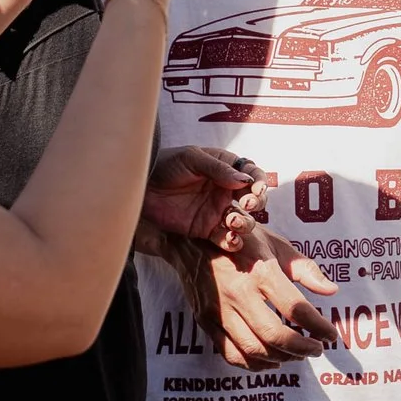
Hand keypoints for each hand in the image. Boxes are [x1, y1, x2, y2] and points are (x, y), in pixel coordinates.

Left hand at [142, 147, 268, 252]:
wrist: (141, 187)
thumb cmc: (165, 165)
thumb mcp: (191, 159)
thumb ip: (218, 168)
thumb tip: (245, 179)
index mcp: (225, 168)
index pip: (252, 175)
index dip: (259, 182)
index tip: (256, 189)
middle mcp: (225, 191)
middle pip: (253, 199)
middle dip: (256, 203)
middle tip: (247, 205)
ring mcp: (216, 211)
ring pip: (243, 221)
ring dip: (245, 223)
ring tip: (232, 221)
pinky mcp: (206, 230)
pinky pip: (226, 238)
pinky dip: (232, 241)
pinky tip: (229, 239)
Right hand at [163, 222, 340, 368]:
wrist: (191, 239)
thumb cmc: (240, 240)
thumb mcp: (276, 245)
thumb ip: (305, 269)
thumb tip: (331, 290)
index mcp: (261, 271)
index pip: (296, 308)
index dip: (319, 326)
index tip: (331, 334)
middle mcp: (239, 292)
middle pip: (275, 335)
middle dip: (303, 348)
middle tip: (317, 349)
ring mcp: (220, 309)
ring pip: (254, 349)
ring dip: (282, 358)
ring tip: (297, 354)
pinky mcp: (206, 321)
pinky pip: (231, 354)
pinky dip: (255, 364)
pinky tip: (271, 360)